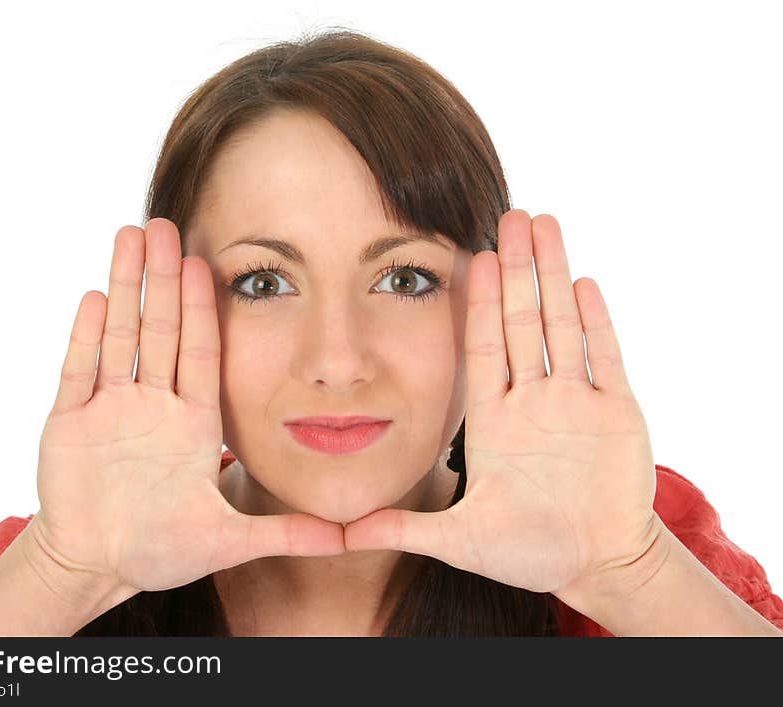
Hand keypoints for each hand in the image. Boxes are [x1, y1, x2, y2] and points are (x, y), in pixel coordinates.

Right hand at [33, 218, 343, 593]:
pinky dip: (85, 336)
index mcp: (194, 423)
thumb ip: (284, 534)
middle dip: (163, 279)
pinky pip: (79, 372)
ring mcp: (112, 410)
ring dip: (126, 288)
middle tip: (166, 224)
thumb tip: (349, 539)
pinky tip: (96, 295)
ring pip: (121, 337)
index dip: (203, 308)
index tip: (208, 263)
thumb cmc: (161, 550)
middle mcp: (156, 406)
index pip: (202, 352)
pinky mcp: (71, 423)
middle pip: (161, 330)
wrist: (99, 565)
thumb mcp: (227, 540)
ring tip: (130, 235)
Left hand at [344, 209, 662, 596]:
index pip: (483, 346)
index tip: (471, 255)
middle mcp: (532, 400)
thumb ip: (406, 530)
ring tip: (545, 225)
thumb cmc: (530, 553)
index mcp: (494, 419)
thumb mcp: (461, 539)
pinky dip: (596, 321)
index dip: (479, 302)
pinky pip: (605, 357)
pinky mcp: (616, 413)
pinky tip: (584, 281)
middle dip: (516, 269)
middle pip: (523, 321)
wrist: (596, 566)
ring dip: (553, 276)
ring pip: (562, 326)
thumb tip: (342, 535)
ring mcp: (575, 402)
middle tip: (510, 213)